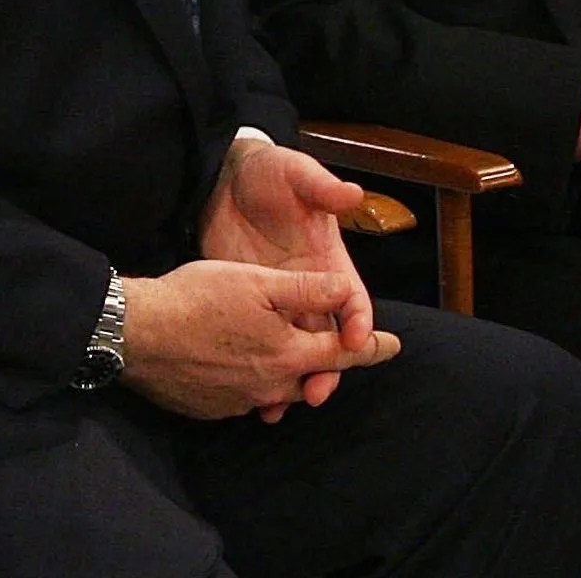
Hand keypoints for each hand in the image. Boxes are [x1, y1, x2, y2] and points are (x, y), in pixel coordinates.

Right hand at [121, 261, 400, 421]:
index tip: (393, 345)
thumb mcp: (257, 282)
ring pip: (276, 388)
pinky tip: (232, 360)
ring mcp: (239, 401)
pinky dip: (249, 379)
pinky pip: (244, 395)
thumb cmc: (197, 298)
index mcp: (289, 354)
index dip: (370, 346)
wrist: (135, 333)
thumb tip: (347, 290)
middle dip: (323, 362)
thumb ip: (307, 289)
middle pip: (310, 375)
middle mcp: (271, 386)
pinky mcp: (211, 408)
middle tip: (331, 346)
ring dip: (284, 372)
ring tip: (278, 353)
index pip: (343, 353)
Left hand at [197, 138, 375, 406]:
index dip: (358, 322)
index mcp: (328, 261)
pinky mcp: (247, 307)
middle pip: (327, 338)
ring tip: (280, 407)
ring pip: (295, 351)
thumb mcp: (294, 173)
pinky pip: (260, 348)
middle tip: (317, 392)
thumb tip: (352, 192)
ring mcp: (277, 301)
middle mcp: (308, 288)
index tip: (355, 341)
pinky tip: (250, 396)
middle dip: (328, 367)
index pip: (352, 300)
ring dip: (292, 380)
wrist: (222, 179)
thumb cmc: (268, 174)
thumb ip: (320, 186)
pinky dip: (259, 374)